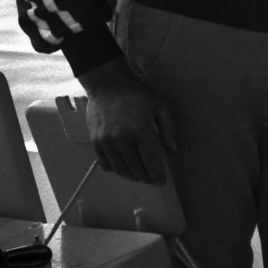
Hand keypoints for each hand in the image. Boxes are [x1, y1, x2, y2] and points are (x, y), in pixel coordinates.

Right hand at [78, 58, 177, 185]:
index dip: (156, 173)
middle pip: (135, 168)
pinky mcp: (95, 142)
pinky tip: (124, 167)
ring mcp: (107, 142)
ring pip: (120, 169)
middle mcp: (122, 139)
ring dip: (131, 176)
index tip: (161, 182)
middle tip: (152, 180)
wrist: (108, 85)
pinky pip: (106, 164)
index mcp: (141, 129)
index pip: (150, 159)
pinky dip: (116, 169)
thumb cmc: (138, 94)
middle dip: (145, 177)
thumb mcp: (160, 106)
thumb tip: (172, 150)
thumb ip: (168, 129)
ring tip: (140, 176)